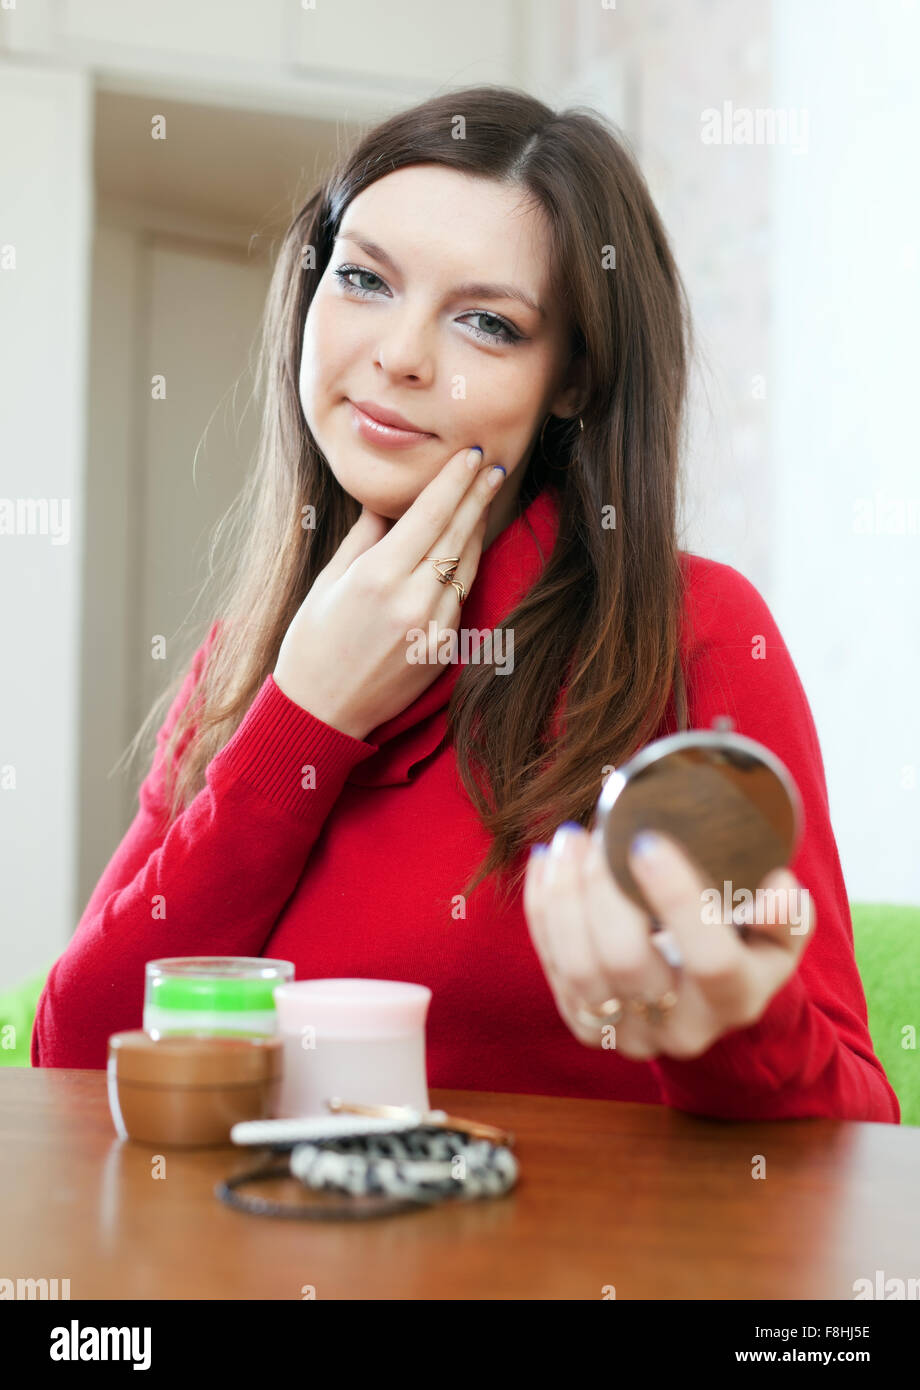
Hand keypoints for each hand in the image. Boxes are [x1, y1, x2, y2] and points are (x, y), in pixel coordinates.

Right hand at [273, 445, 505, 739]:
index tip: (471, 455)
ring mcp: (433, 627)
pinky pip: (460, 596)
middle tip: (493, 464)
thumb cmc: (312, 643)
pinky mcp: (444, 649)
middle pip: (456, 534)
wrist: (321, 711)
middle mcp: (412, 600)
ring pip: (465, 564)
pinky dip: (464, 565)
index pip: (429, 515)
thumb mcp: (329, 581)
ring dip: (477, 528)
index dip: (454, 482)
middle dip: (476, 495)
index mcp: (378, 577)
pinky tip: (467, 544)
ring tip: (484, 496)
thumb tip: (385, 504)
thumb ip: (363, 538)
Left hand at [522, 822, 814, 1058]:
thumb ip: (785, 913)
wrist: (707, 998)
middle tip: (599, 831)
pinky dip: (542, 907)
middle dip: (603, 890)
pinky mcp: (584, 1023)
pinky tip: (547, 861)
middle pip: (628, 964)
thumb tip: (774, 891)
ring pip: (578, 969)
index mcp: (737, 1000)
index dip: (679, 902)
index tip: (647, 841)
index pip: (711, 961)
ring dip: (564, 897)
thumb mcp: (779, 931)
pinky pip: (550, 964)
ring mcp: (626, 1033)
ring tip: (569, 839)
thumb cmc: (745, 946)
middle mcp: (681, 1030)